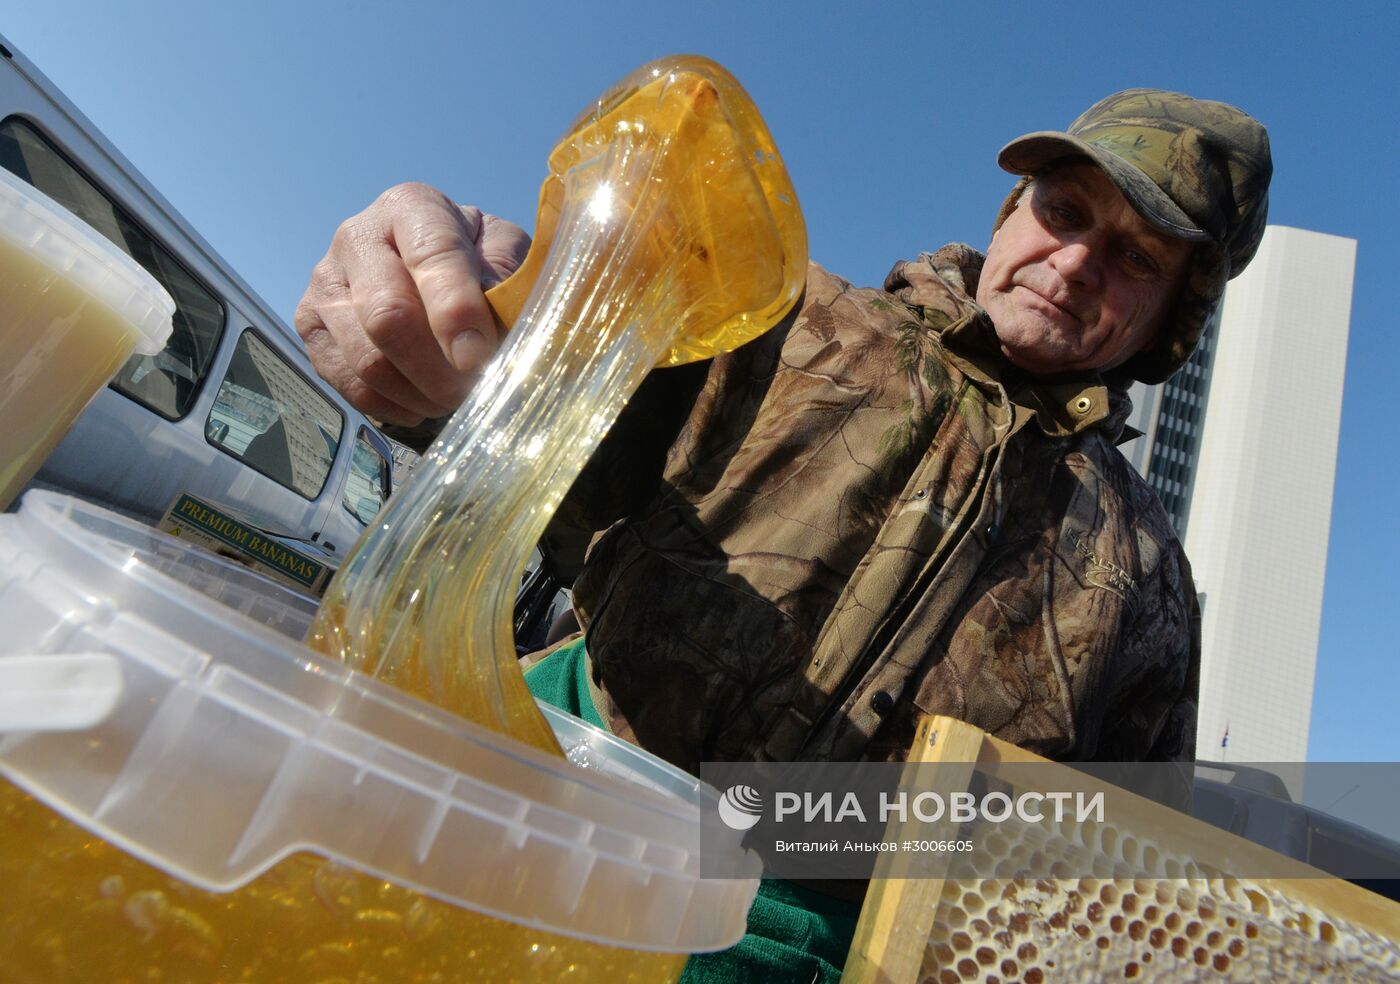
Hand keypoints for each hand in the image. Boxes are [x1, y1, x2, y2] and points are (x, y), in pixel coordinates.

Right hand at [295, 182, 530, 424]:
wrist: (427, 269)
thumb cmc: (475, 261)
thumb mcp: (504, 252)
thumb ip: (506, 276)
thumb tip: (493, 323)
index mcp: (411, 207)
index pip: (432, 255)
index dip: (455, 311)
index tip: (477, 356)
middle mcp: (357, 237)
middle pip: (388, 316)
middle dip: (438, 368)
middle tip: (472, 390)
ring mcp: (325, 283)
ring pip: (367, 360)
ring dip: (420, 393)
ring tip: (454, 396)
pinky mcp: (310, 327)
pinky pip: (349, 385)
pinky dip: (394, 406)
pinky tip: (423, 402)